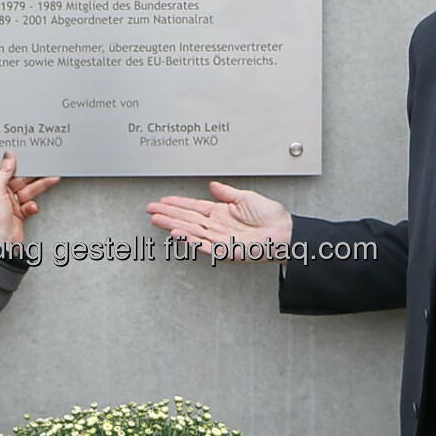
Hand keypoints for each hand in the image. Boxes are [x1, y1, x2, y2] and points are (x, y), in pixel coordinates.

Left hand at [0, 151, 58, 246]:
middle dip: (34, 175)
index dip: (17, 164)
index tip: (28, 158)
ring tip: (51, 179)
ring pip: (28, 190)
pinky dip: (33, 205)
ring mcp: (10, 204)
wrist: (1, 243)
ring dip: (40, 186)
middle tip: (45, 167)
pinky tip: (32, 207)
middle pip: (20, 180)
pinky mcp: (19, 213)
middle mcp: (0, 194)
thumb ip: (3, 171)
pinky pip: (30, 204)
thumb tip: (8, 156)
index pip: (5, 170)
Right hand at [146, 181, 292, 261]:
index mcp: (221, 213)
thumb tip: (212, 185)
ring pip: (190, 230)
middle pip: (187, 218)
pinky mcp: (225, 250)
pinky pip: (203, 245)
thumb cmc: (271, 217)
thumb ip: (227, 193)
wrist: (285, 233)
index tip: (163, 201)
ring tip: (157, 219)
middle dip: (168, 213)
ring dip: (173, 224)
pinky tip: (177, 233)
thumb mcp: (246, 197)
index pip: (193, 207)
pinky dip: (189, 239)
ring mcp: (219, 239)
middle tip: (150, 210)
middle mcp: (217, 226)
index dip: (177, 203)